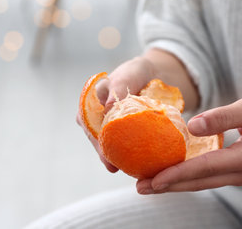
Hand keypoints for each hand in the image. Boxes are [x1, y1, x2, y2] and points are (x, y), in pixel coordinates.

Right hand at [77, 56, 157, 172]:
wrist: (154, 75)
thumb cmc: (136, 73)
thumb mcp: (128, 75)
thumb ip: (119, 87)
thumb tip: (110, 106)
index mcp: (90, 101)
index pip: (87, 122)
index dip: (94, 138)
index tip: (103, 150)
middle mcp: (96, 115)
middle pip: (96, 136)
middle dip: (104, 152)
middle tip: (112, 166)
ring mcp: (109, 124)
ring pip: (108, 143)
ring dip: (114, 156)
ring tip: (122, 169)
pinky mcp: (122, 131)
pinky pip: (122, 143)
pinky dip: (126, 152)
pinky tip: (134, 163)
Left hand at [137, 93, 241, 193]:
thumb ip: (223, 117)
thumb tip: (191, 127)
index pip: (205, 168)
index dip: (178, 174)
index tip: (154, 180)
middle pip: (199, 182)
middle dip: (168, 185)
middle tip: (140, 187)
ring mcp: (239, 176)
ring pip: (201, 183)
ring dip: (174, 184)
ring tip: (147, 185)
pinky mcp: (234, 171)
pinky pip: (205, 177)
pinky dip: (185, 178)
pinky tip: (168, 176)